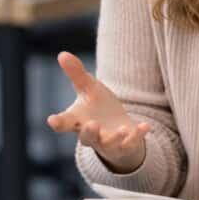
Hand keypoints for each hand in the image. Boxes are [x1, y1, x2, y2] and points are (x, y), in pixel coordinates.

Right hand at [47, 52, 150, 172]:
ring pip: (109, 144)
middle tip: (91, 125)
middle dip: (89, 132)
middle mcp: (91, 135)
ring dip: (116, 138)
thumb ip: (76, 74)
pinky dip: (138, 136)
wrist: (117, 126)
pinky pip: (131, 144)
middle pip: (87, 138)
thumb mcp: (88, 88)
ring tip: (122, 129)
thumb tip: (62, 54)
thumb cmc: (98, 107)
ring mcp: (108, 142)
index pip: (64, 123)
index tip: (52, 120)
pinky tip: (145, 126)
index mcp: (78, 121)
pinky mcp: (126, 145)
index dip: (58, 123)